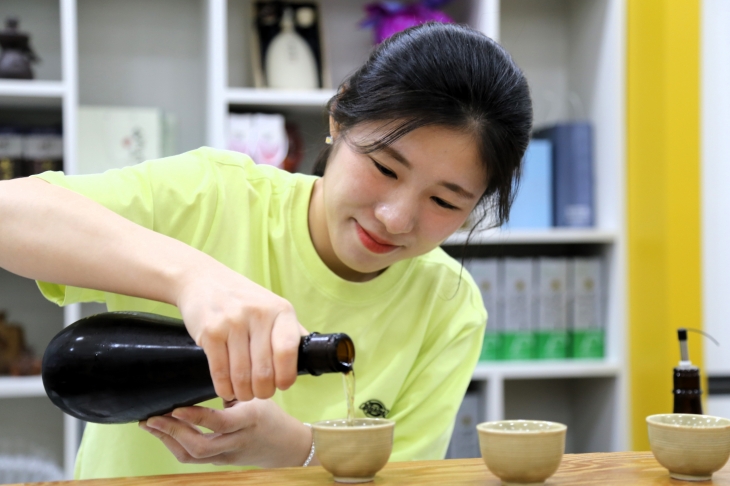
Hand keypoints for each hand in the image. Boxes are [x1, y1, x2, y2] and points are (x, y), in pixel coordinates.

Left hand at [138, 399, 315, 467]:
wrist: (286, 446)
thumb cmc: (269, 413)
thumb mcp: (256, 396)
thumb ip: (233, 388)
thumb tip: (203, 366)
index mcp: (249, 419)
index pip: (220, 423)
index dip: (196, 418)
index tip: (176, 408)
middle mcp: (237, 440)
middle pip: (200, 446)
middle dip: (172, 432)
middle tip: (152, 417)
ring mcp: (227, 455)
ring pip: (192, 456)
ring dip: (167, 440)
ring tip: (149, 424)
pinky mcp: (220, 461)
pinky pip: (193, 459)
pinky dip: (174, 445)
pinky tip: (162, 433)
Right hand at [175, 264, 307, 400]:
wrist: (202, 279)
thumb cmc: (242, 299)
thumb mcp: (272, 306)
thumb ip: (289, 331)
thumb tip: (310, 359)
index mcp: (280, 310)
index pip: (288, 350)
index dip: (286, 375)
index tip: (283, 385)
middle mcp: (258, 314)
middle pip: (264, 370)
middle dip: (263, 390)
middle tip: (260, 393)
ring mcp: (232, 322)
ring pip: (242, 375)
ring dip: (244, 392)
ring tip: (244, 393)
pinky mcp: (210, 332)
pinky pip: (220, 372)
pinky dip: (224, 388)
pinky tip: (227, 390)